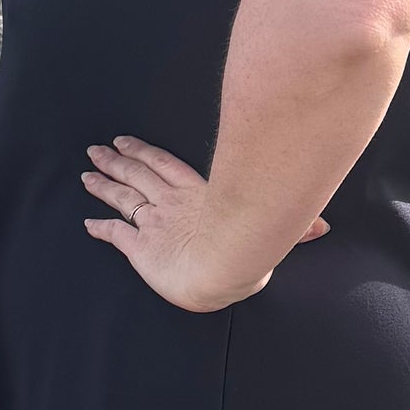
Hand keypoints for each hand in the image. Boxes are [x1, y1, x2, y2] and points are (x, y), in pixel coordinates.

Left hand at [82, 134, 328, 312]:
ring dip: (102, 184)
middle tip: (94, 150)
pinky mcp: (138, 246)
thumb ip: (295, 228)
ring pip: (121, 196)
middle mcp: (169, 202)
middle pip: (135, 174)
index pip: (163, 164)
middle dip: (114, 161)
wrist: (219, 269)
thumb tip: (323, 227)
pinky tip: (87, 223)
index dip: (142, 151)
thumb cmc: (246, 247)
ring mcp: (151, 222)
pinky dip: (99, 227)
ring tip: (85, 173)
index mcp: (196, 193)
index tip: (124, 141)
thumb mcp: (272, 232)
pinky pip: (114, 233)